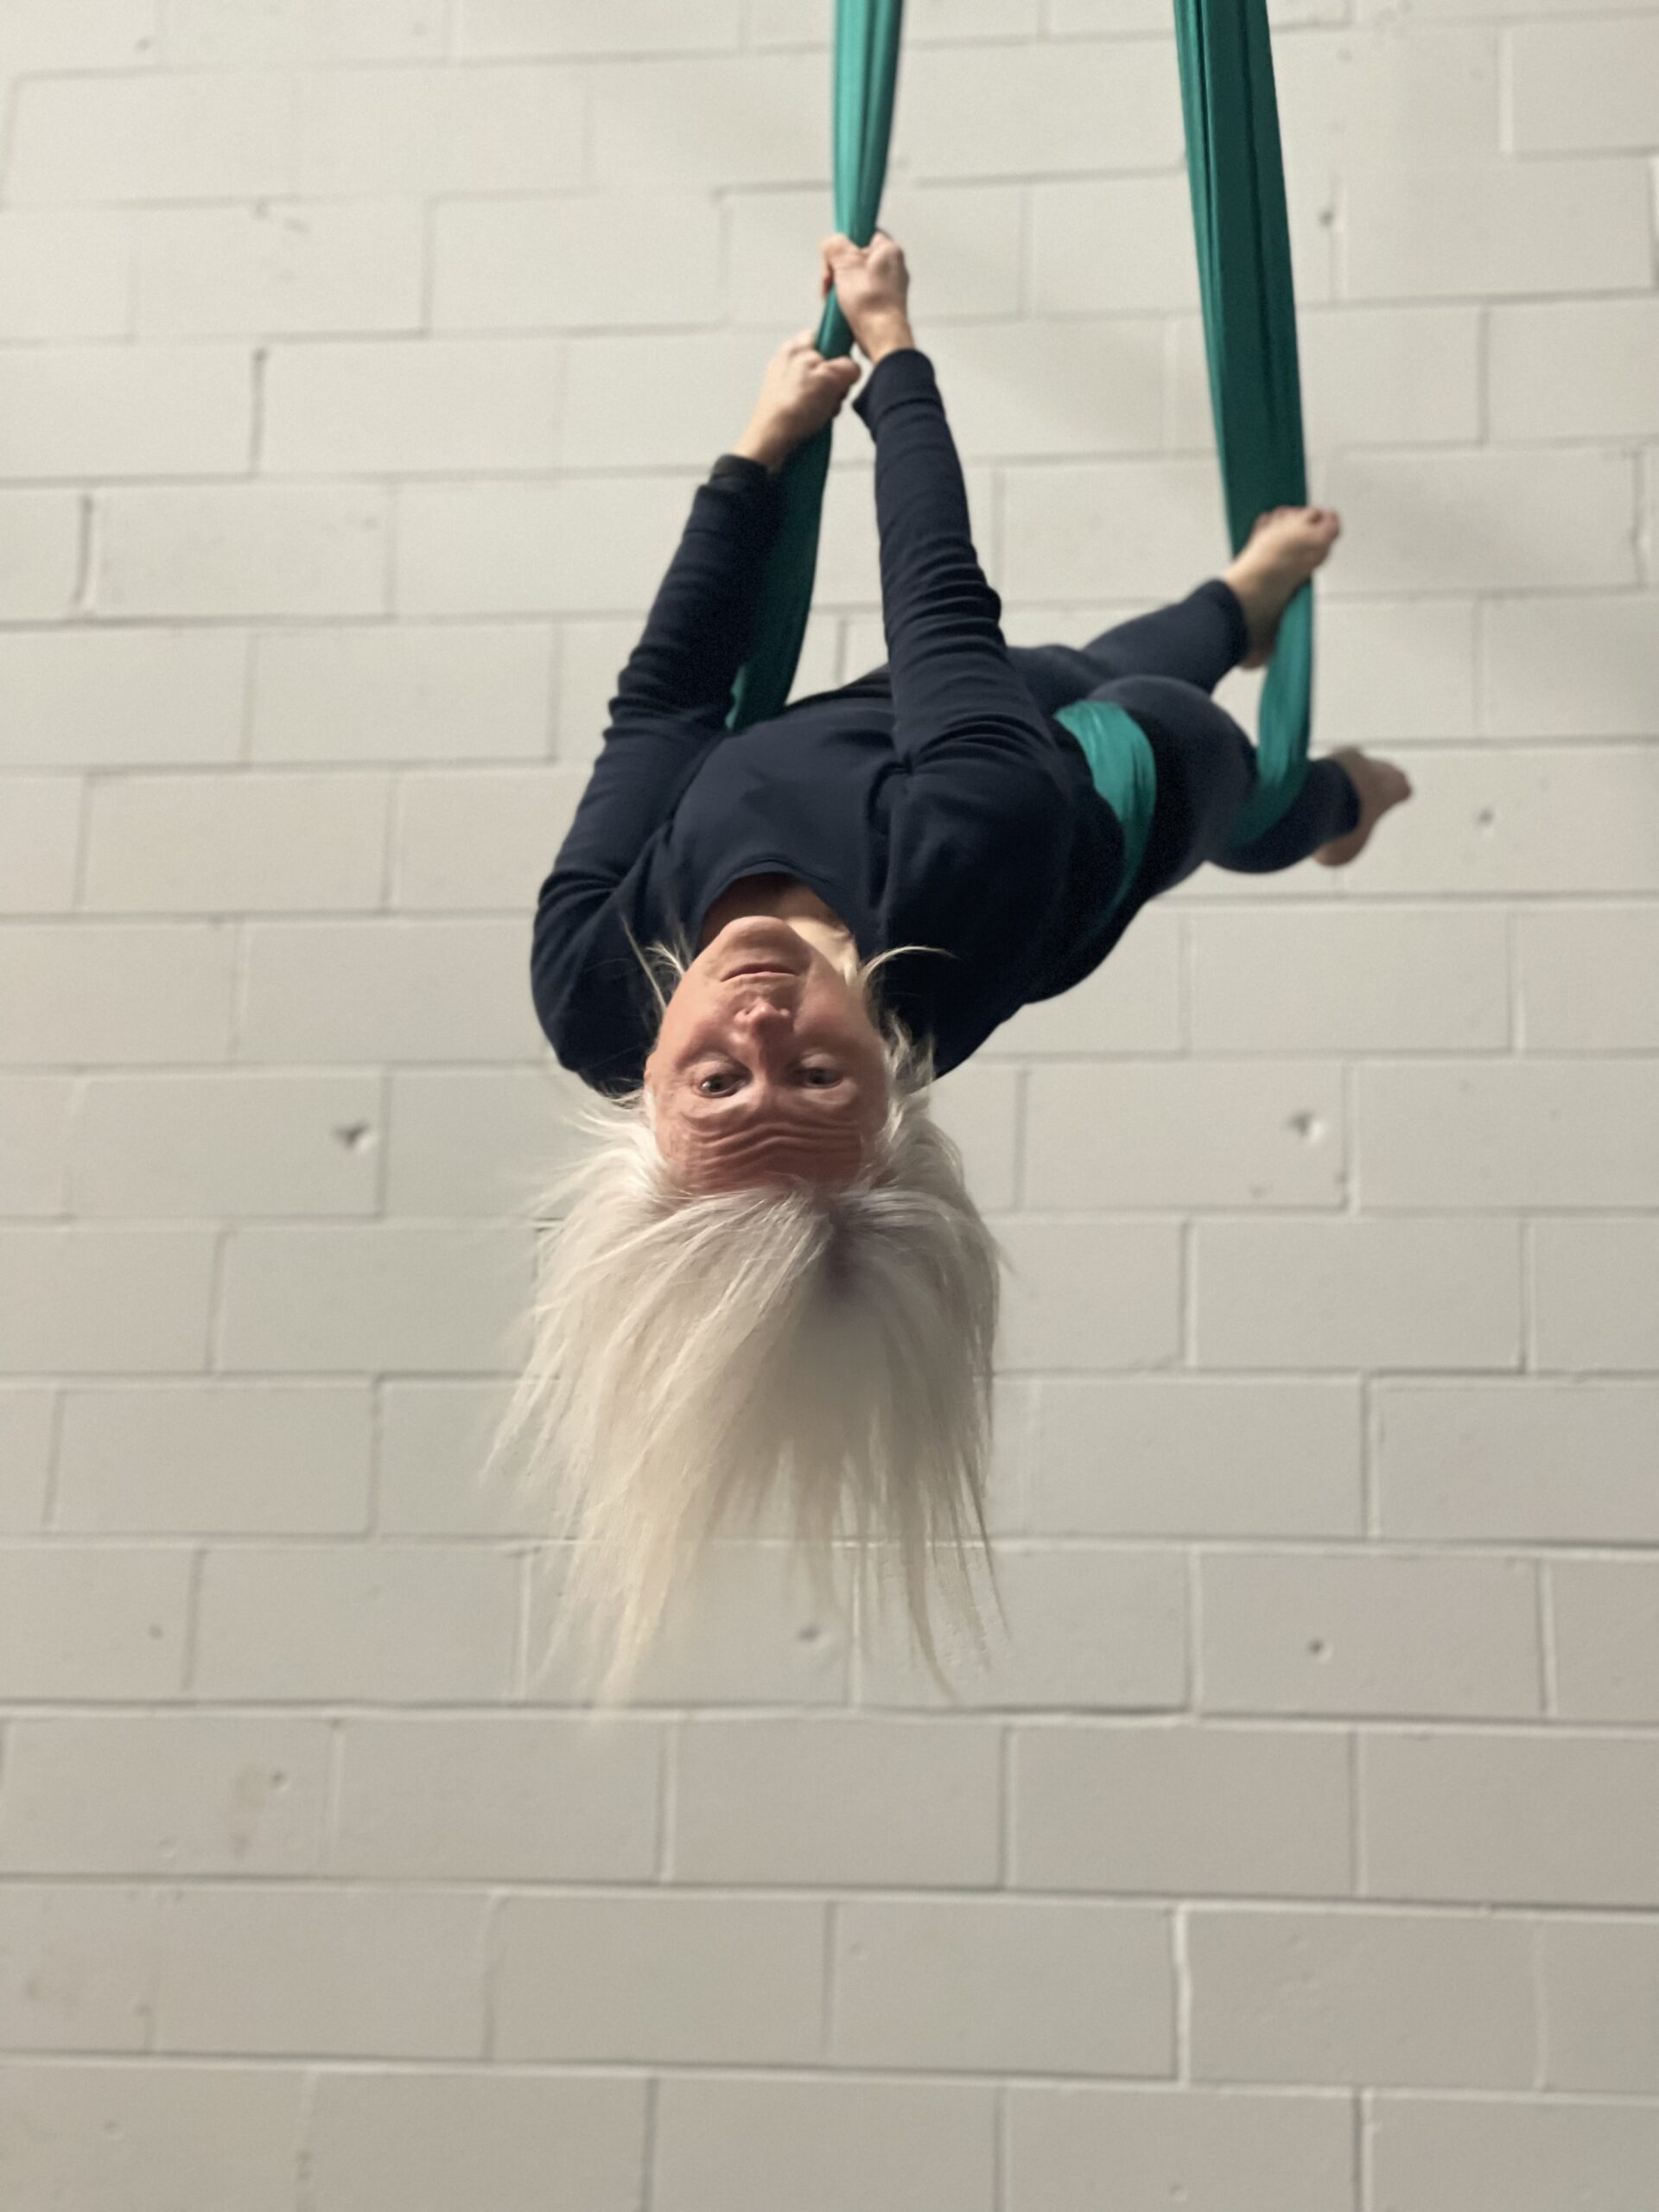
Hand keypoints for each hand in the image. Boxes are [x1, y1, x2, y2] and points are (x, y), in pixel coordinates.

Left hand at [732, 330, 862, 469]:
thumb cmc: (792, 409)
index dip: (838, 349)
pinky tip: (816, 421)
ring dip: (829, 401)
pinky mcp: (786, 405)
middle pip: (826, 365)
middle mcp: (788, 363)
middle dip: (836, 382)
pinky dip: (819, 413)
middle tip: (833, 394)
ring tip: (822, 411)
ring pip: (822, 388)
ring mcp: (786, 386)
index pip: (824, 335)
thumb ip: (847, 367)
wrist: (771, 443)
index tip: (843, 365)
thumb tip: (853, 370)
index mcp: (795, 348)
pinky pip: (813, 405)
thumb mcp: (830, 379)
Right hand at [820, 230, 912, 359]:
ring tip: (832, 299)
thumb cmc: (870, 301)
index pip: (863, 233)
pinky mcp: (882, 305)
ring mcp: (888, 287)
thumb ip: (834, 245)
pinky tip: (840, 308)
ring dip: (838, 287)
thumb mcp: (846, 263)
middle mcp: (893, 267)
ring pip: (854, 278)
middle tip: (829, 282)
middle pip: (854, 258)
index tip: (833, 257)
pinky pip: (859, 296)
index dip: (844, 243)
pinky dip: (847, 300)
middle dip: (836, 270)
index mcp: (889, 250)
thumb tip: (829, 243)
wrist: (882, 338)